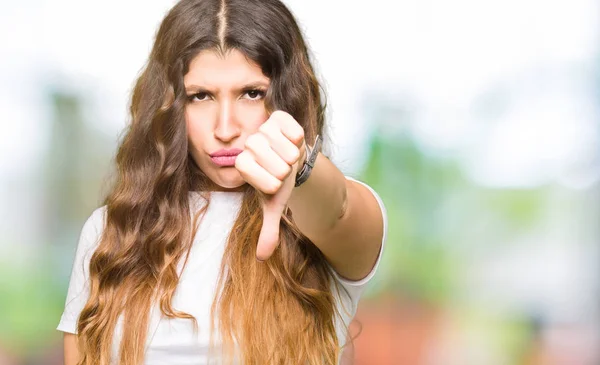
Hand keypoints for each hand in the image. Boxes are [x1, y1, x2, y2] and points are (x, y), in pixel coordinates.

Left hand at [234, 110, 306, 260]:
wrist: (292, 158)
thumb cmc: (279, 181)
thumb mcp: (275, 205)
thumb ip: (268, 230)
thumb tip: (262, 258)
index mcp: (243, 164)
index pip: (259, 178)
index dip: (271, 183)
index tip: (274, 182)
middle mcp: (249, 144)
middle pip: (277, 166)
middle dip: (287, 172)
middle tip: (283, 168)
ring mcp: (263, 128)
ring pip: (287, 150)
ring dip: (294, 157)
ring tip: (288, 156)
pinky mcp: (279, 117)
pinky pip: (295, 131)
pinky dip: (299, 140)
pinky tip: (292, 142)